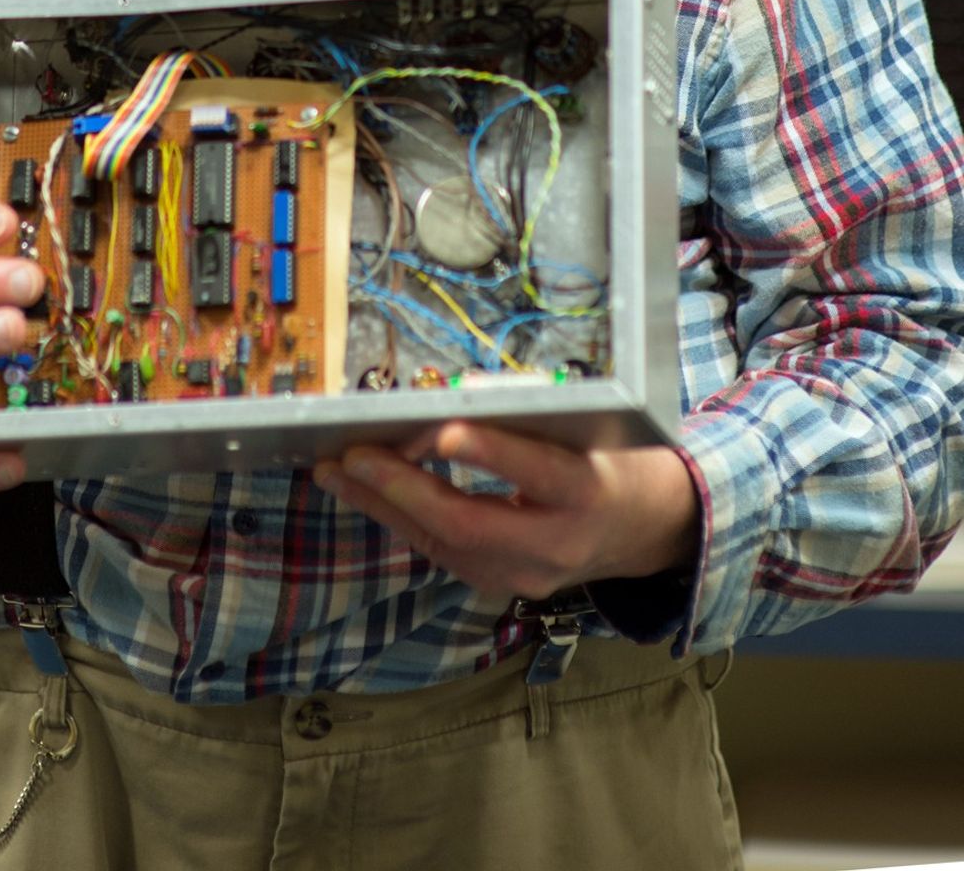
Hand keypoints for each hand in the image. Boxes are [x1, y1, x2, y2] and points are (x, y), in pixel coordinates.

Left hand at [313, 424, 698, 601]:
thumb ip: (534, 416)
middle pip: (471, 525)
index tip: (443, 429)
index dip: (490, 454)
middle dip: (405, 489)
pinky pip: (441, 552)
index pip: (537, 474)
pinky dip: (399, 519)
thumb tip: (463, 394)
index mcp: (588, 495)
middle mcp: (556, 545)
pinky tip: (363, 490)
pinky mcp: (500, 583)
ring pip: (443, 544)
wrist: (642, 530)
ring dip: (383, 506)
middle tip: (353, 454)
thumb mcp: (589, 429)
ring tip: (334, 469)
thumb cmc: (610, 458)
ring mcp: (525, 576)